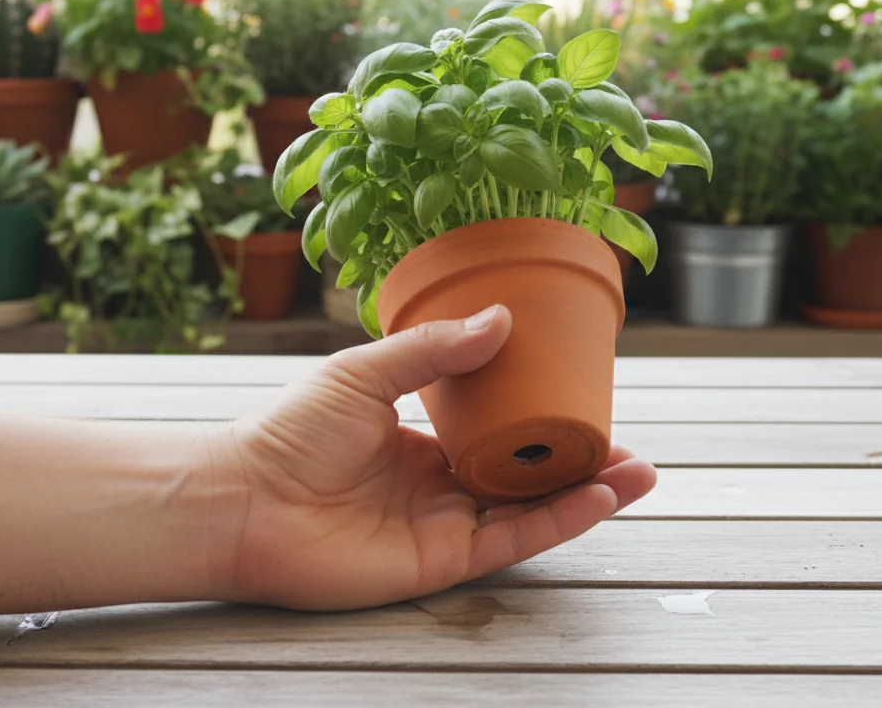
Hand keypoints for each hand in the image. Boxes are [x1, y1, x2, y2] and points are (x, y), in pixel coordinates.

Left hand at [213, 305, 656, 610]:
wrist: (243, 498)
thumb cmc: (288, 434)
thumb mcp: (363, 372)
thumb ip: (432, 352)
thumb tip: (501, 319)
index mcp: (417, 439)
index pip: (493, 430)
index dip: (538, 417)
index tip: (582, 393)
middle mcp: (435, 484)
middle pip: (522, 474)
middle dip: (575, 460)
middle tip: (625, 440)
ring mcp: (440, 524)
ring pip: (527, 509)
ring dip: (585, 492)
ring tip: (638, 469)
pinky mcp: (439, 562)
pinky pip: (510, 541)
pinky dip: (558, 521)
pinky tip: (599, 497)